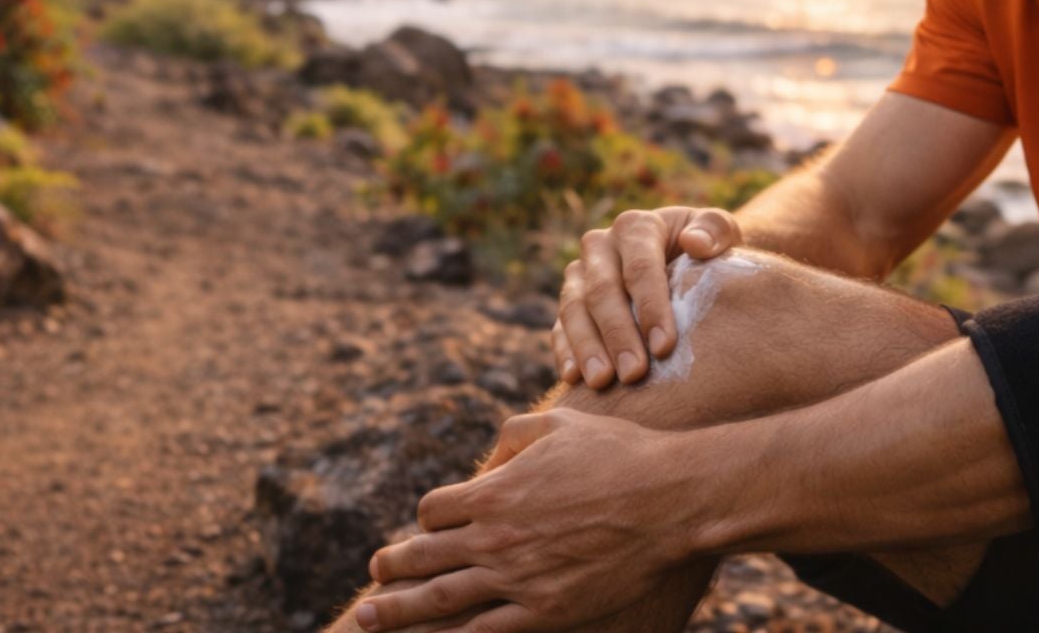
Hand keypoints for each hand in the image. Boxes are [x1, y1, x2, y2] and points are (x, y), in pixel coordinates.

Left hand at [359, 410, 700, 631]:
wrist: (670, 501)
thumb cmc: (619, 454)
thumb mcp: (558, 425)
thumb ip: (513, 436)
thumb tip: (490, 455)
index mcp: (495, 492)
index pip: (433, 510)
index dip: (429, 517)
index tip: (434, 523)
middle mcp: (495, 538)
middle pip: (423, 556)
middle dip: (392, 568)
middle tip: (373, 576)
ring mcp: (517, 579)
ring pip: (441, 600)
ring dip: (401, 611)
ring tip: (369, 619)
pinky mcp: (546, 612)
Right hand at [552, 206, 740, 388]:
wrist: (689, 264)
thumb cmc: (710, 253)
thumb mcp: (722, 234)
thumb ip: (716, 230)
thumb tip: (694, 243)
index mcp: (636, 227)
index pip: (639, 268)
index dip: (650, 307)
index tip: (664, 347)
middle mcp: (600, 246)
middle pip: (602, 291)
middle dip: (618, 334)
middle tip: (634, 374)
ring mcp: (580, 275)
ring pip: (573, 309)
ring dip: (587, 347)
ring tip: (601, 382)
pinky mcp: (569, 304)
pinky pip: (559, 328)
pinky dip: (565, 352)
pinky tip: (574, 378)